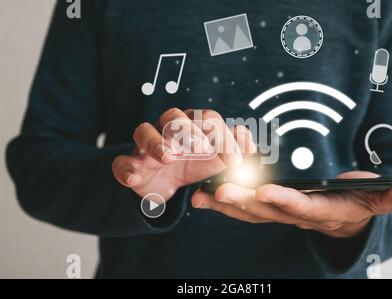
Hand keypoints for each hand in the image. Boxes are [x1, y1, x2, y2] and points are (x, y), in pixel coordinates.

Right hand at [112, 108, 255, 199]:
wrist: (166, 184)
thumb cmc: (195, 164)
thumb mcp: (219, 161)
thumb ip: (236, 150)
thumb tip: (249, 141)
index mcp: (193, 124)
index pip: (208, 119)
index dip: (223, 137)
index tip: (235, 161)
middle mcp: (167, 129)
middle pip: (173, 116)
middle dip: (188, 130)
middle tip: (203, 148)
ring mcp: (145, 146)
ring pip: (144, 131)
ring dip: (156, 142)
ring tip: (169, 157)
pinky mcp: (129, 164)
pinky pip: (121, 162)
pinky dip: (126, 169)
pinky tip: (134, 178)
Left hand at [192, 171, 391, 237]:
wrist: (341, 217)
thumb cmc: (355, 202)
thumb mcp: (373, 200)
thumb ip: (385, 198)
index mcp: (321, 212)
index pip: (302, 208)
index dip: (285, 201)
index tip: (265, 191)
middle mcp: (295, 216)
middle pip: (267, 211)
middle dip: (243, 201)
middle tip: (219, 190)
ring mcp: (279, 214)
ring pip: (249, 211)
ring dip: (224, 203)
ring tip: (199, 196)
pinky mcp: (268, 207)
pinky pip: (242, 206)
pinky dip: (221, 202)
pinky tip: (200, 195)